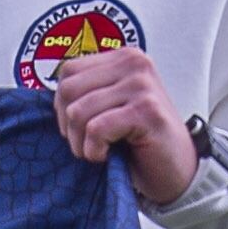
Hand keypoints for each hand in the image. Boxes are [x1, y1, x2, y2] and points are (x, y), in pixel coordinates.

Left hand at [47, 48, 198, 204]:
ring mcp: (142, 86)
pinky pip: (97, 129)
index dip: (61, 105)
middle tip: (86, 143)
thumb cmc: (140, 142)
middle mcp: (134, 63)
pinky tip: (108, 156)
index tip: (76, 127)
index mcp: (123, 57)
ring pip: (79, 111)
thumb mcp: (110, 106)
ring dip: (80, 142)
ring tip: (98, 151)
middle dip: (68, 125)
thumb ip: (87, 91)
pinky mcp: (146, 111)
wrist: (177, 171)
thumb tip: (50, 95)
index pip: (67, 71)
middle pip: (68, 90)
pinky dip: (94, 150)